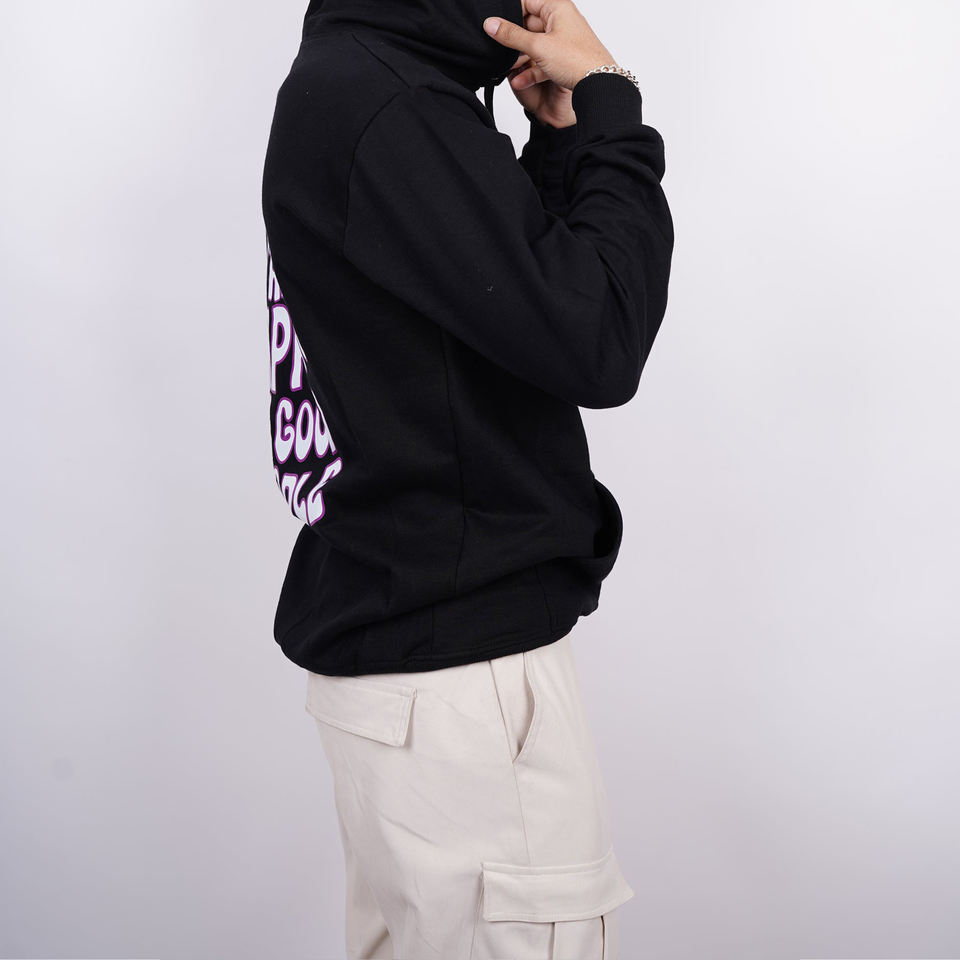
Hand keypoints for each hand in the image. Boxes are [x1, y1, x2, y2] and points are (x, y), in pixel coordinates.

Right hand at [483, 0, 616, 127]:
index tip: (496, 26)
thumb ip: (512, 36)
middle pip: (529, 24)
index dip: (510, 14)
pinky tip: (520, 79)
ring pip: (534, 44)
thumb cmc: (577, 60)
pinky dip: (532, 69)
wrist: (598, 85)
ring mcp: (563, 40)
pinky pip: (542, 59)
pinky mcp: (564, 58)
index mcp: (557, 8)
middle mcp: (561, 21)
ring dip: (521, 58)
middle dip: (515, 40)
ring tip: (511, 68)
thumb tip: (491, 24)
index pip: (527, 2)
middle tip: (502, 50)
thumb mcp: (538, 46)